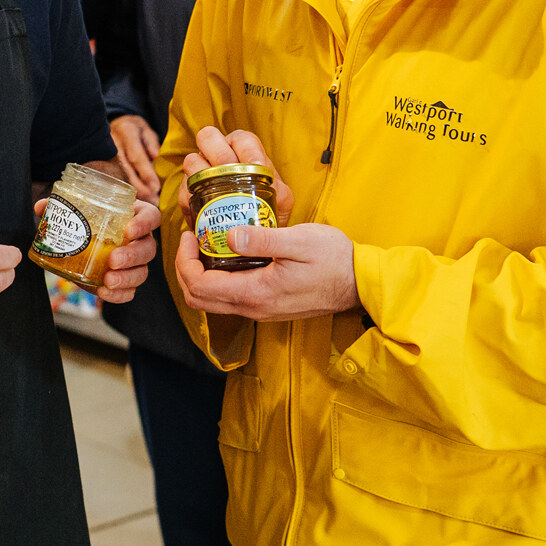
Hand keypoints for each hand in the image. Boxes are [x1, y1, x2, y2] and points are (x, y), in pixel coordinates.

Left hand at [32, 193, 159, 301]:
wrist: (82, 246)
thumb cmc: (86, 223)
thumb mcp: (75, 213)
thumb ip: (60, 207)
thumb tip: (41, 206)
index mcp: (134, 217)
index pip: (151, 217)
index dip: (144, 223)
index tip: (128, 230)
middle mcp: (140, 240)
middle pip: (148, 248)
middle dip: (133, 256)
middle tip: (113, 259)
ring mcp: (136, 263)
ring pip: (142, 272)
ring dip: (127, 278)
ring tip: (108, 280)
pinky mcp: (126, 282)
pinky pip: (130, 291)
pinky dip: (119, 295)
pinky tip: (104, 292)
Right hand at [109, 114, 161, 201]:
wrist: (112, 125)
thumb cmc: (133, 129)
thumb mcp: (145, 129)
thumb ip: (151, 142)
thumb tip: (154, 156)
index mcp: (126, 132)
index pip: (136, 156)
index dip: (146, 173)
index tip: (156, 187)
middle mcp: (113, 144)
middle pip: (125, 170)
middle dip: (139, 187)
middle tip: (153, 199)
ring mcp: (104, 154)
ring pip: (118, 176)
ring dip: (133, 191)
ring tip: (148, 201)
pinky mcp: (100, 162)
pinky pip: (112, 178)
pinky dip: (124, 190)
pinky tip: (137, 198)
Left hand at [173, 218, 357, 321]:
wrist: (361, 283)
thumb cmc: (335, 259)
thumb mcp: (299, 241)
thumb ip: (263, 240)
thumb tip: (230, 236)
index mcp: (256, 293)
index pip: (200, 287)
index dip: (184, 261)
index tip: (190, 235)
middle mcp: (253, 308)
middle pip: (198, 299)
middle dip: (185, 269)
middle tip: (192, 239)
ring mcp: (260, 310)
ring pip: (212, 301)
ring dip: (200, 275)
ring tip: (205, 244)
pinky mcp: (268, 306)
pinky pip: (229, 298)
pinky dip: (217, 279)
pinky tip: (227, 255)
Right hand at [179, 125, 293, 223]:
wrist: (251, 233)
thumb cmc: (268, 211)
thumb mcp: (280, 200)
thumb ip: (279, 193)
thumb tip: (274, 191)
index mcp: (245, 152)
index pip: (243, 138)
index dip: (247, 149)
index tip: (255, 165)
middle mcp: (221, 157)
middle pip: (208, 137)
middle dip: (218, 153)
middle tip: (227, 174)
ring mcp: (203, 172)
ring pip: (192, 161)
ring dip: (201, 176)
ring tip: (213, 194)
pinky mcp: (190, 192)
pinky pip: (183, 191)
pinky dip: (190, 201)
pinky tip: (202, 213)